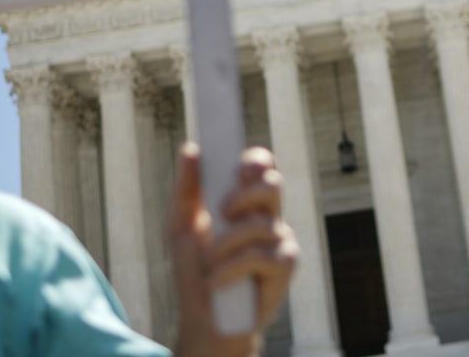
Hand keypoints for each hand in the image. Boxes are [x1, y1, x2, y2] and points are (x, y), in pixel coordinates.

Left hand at [170, 143, 297, 354]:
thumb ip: (187, 188)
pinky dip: (232, 267)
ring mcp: (281, 241)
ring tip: (210, 263)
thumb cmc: (196, 271)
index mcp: (247, 202)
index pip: (261, 168)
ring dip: (226, 243)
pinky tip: (216, 281)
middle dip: (245, 194)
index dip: (255, 160)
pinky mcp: (286, 268)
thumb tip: (192, 148)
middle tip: (221, 211)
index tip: (238, 165)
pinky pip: (260, 255)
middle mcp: (269, 217)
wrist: (204, 319)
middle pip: (272, 185)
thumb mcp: (182, 226)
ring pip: (261, 224)